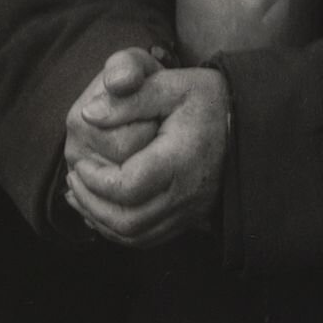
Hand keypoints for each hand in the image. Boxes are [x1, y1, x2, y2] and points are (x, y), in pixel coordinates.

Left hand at [64, 61, 229, 249]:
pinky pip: (148, 238)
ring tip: (80, 196)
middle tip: (74, 180)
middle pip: (127, 220)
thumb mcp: (173, 84)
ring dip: (101, 220)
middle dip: (91, 204)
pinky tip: (102, 211)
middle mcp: (186, 194)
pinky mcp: (189, 218)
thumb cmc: (208, 100)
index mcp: (179, 161)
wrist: (248, 123)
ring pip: (135, 236)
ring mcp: (189, 211)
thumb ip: (130, 98)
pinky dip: (119, 230)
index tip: (80, 163)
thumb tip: (88, 115)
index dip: (95, 181)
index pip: (127, 188)